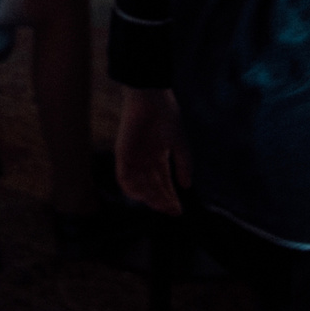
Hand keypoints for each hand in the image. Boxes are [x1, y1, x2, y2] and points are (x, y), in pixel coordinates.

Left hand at [115, 87, 190, 214]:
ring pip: (139, 185)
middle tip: (172, 211)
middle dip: (162, 200)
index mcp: (158, 156)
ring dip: (149, 197)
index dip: (170, 197)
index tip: (179, 211)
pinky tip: (144, 196)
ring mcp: (133, 157)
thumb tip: (187, 186)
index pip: (164, 182)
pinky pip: (124, 177)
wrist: (151, 98)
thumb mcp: (180, 144)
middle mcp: (145, 159)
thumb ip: (183, 165)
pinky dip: (132, 188)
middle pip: (152, 187)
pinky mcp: (122, 154)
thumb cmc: (167, 116)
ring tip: (161, 205)